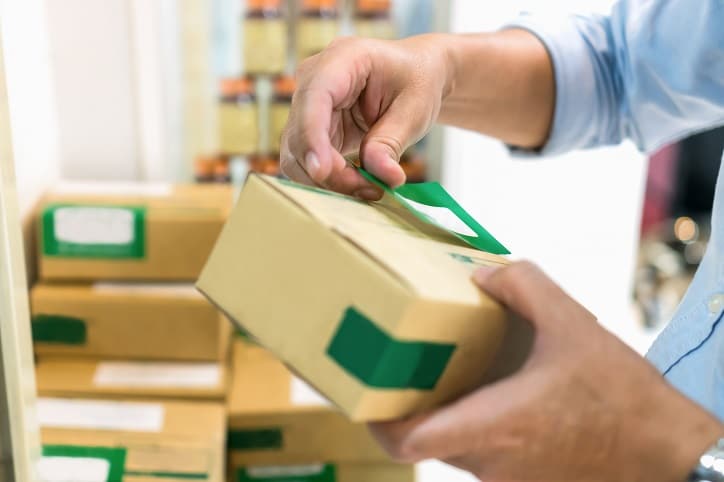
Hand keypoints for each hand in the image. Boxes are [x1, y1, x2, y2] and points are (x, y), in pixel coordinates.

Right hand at [280, 34, 453, 198]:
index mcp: (342, 59)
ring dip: (330, 180)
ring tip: (371, 188)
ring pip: (298, 154)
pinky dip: (331, 179)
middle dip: (330, 170)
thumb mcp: (415, 109)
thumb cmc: (417, 81)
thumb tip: (381, 176)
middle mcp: (314, 79)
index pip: (315, 97)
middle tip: (371, 189)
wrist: (415, 76)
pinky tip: (360, 183)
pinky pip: (308, 162)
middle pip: (300, 134)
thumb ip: (392, 142)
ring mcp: (307, 105)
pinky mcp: (311, 129)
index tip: (322, 171)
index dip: (312, 136)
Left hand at [370, 261, 722, 481]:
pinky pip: (481, 453)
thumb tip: (484, 272)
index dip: (373, 419)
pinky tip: (488, 389)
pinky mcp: (524, 481)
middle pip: (422, 440)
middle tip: (393, 364)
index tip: (358, 391)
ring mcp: (506, 478)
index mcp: (494, 425)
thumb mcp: (574, 325)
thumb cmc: (624, 402)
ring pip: (452, 446)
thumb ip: (525, 286)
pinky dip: (471, 422)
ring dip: (439, 412)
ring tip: (439, 368)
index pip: (407, 441)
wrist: (668, 457)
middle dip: (403, 404)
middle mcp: (491, 461)